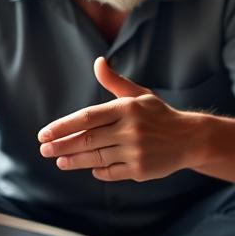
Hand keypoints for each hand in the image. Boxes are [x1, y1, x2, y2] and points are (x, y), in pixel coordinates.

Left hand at [38, 57, 195, 181]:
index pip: (86, 118)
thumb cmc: (159, 115)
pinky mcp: (140, 170)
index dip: (62, 127)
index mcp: (127, 109)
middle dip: (61, 146)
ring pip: (95, 158)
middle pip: (86, 140)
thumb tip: (98, 62)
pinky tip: (89, 168)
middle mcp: (130, 130)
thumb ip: (115, 81)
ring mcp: (135, 152)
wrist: (190, 139)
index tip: (44, 134)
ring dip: (73, 161)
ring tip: (59, 161)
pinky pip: (111, 172)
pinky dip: (98, 171)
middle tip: (44, 150)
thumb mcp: (139, 95)